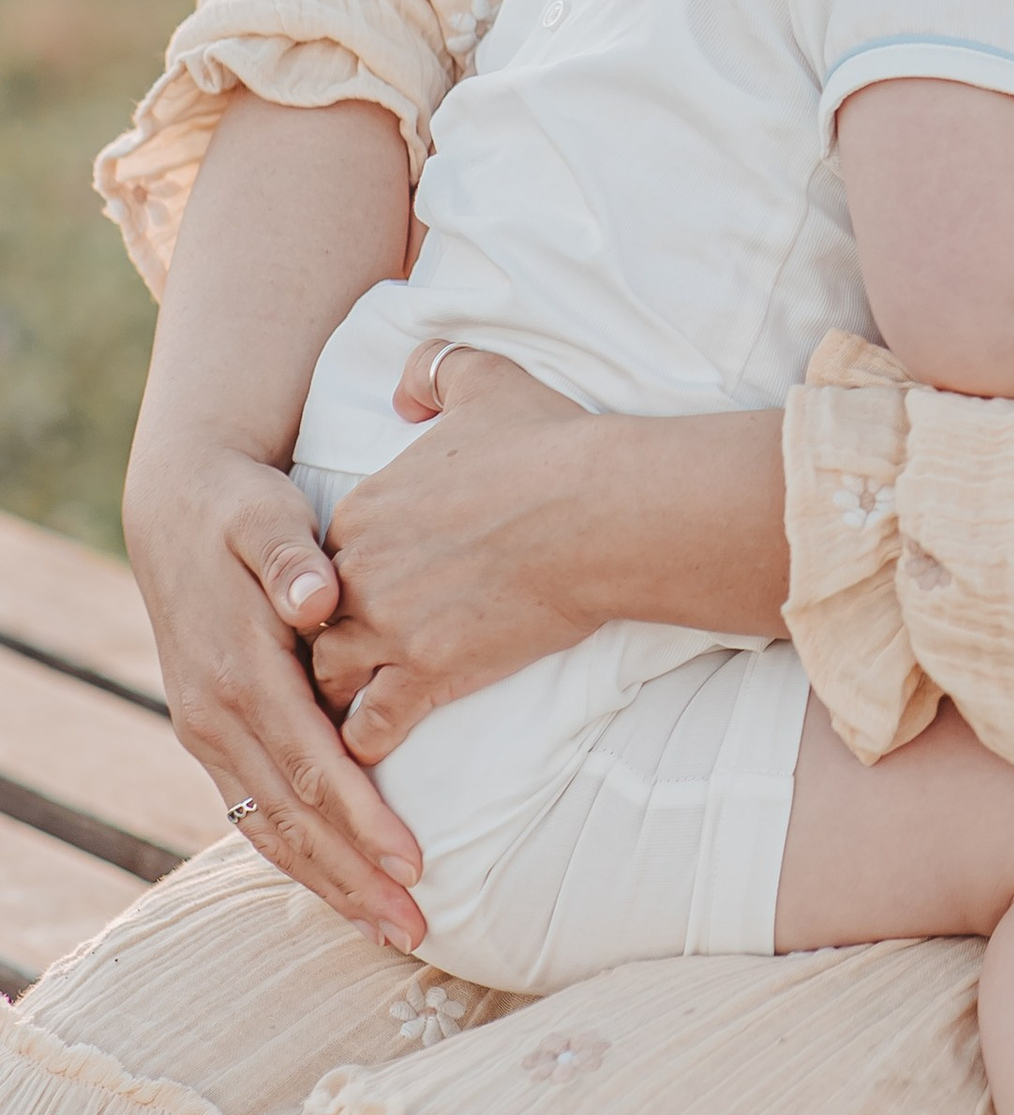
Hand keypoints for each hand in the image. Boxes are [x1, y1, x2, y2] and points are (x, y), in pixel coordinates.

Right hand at [122, 431, 426, 948]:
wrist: (177, 505)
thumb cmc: (241, 508)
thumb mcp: (264, 514)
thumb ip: (291, 556)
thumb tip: (320, 595)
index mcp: (237, 673)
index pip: (310, 766)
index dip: (363, 819)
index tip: (416, 862)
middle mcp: (214, 717)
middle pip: (291, 819)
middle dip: (354, 878)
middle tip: (417, 928)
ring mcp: (207, 733)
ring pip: (270, 830)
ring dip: (330, 884)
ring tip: (390, 929)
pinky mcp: (213, 737)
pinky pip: (257, 813)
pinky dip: (299, 857)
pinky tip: (340, 889)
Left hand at [310, 346, 605, 763]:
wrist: (600, 509)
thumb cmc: (551, 445)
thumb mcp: (487, 379)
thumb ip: (435, 368)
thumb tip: (406, 387)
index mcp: (364, 509)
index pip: (318, 560)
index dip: (334, 582)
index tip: (352, 597)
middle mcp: (363, 570)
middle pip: (312, 621)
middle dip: (323, 640)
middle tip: (337, 663)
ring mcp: (393, 626)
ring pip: (329, 675)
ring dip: (337, 693)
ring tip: (348, 710)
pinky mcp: (431, 672)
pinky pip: (373, 724)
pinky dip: (368, 739)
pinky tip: (376, 746)